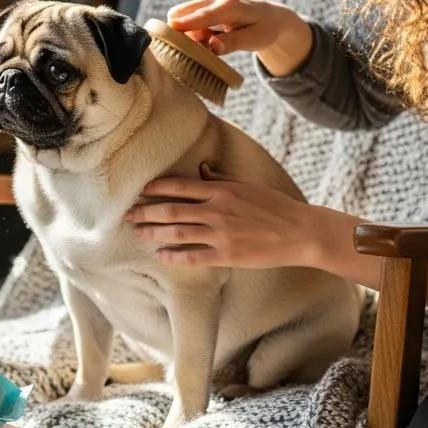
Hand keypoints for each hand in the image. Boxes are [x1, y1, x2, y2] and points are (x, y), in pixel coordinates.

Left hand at [124, 163, 321, 268]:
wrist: (300, 232)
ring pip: (176, 233)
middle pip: (170, 211)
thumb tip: (203, 170)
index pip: (180, 187)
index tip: (141, 191)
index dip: (156, 189)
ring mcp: (220, 235)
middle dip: (145, 212)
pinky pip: (192, 257)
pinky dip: (173, 256)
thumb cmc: (275, 206)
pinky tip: (161, 255)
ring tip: (137, 233)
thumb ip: (222, 180)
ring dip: (152, 233)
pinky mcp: (226, 256)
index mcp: (222, 191)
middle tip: (127, 215)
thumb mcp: (248, 186)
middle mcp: (216, 211)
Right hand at [166, 0, 312, 75]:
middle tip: (189, 51)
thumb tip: (212, 46)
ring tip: (205, 45)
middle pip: (181, 12)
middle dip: (178, 32)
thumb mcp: (254, 39)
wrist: (270, 15)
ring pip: (180, 16)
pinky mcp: (203, 4)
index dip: (183, 25)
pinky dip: (190, 31)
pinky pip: (186, 19)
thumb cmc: (264, 29)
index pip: (201, 16)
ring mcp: (207, 0)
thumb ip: (233, 43)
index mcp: (229, 6)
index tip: (166, 32)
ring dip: (185, 34)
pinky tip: (206, 39)